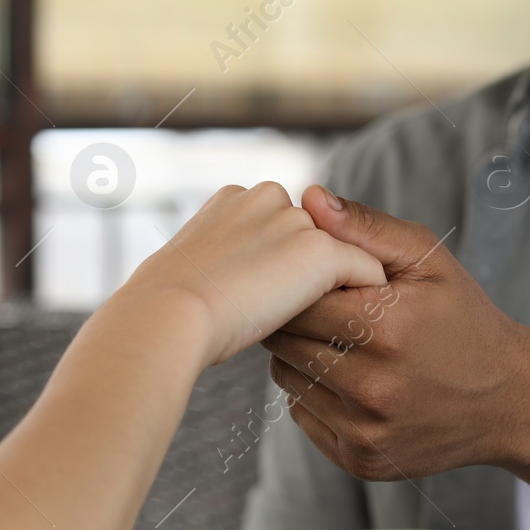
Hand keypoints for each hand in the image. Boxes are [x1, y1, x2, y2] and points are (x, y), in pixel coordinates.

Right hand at [121, 182, 386, 365]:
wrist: (167, 316)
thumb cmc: (161, 310)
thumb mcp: (188, 274)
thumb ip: (219, 265)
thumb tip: (218, 284)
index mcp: (233, 200)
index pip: (277, 229)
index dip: (279, 268)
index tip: (270, 304)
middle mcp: (268, 199)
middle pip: (313, 237)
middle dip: (311, 273)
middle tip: (300, 317)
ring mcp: (297, 224)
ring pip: (341, 255)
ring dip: (339, 288)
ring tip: (329, 328)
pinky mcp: (321, 252)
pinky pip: (367, 274)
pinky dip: (366, 299)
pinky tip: (352, 331)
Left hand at [263, 186, 529, 479]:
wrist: (507, 400)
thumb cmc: (463, 318)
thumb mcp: (429, 261)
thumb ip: (366, 228)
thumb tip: (309, 198)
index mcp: (388, 329)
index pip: (300, 300)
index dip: (300, 285)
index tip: (313, 279)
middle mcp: (374, 386)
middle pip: (286, 342)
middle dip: (295, 319)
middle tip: (321, 309)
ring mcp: (365, 430)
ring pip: (288, 380)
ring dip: (300, 357)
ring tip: (339, 342)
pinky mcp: (359, 461)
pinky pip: (303, 416)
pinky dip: (314, 394)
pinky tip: (349, 380)